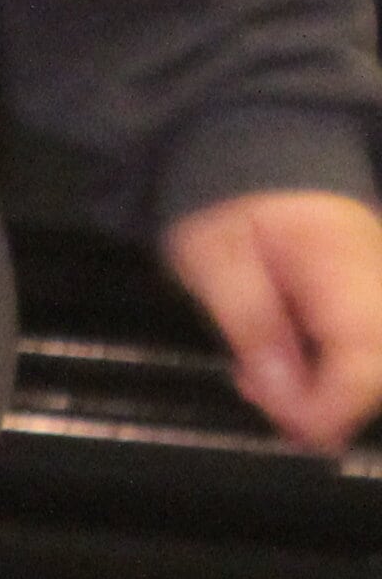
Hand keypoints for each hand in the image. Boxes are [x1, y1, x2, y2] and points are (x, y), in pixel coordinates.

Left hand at [161, 188, 381, 453]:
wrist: (256, 151)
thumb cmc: (229, 203)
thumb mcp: (214, 259)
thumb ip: (253, 325)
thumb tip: (281, 392)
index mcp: (342, 265)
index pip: (363, 360)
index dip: (327, 409)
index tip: (287, 428)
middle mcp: (378, 279)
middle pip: (377, 371)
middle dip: (325, 404)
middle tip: (261, 394)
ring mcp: (379, 286)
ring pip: (374, 365)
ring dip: (326, 391)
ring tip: (265, 380)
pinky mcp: (371, 294)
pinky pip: (364, 347)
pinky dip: (330, 369)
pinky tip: (284, 366)